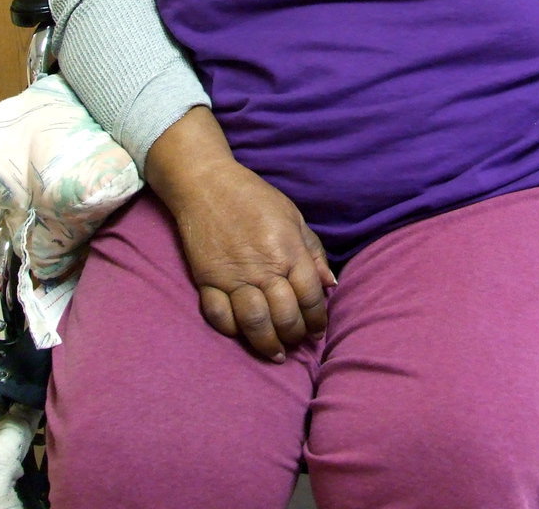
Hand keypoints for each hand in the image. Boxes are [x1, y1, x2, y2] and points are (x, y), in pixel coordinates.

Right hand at [170, 161, 335, 360]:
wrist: (207, 185)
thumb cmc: (255, 197)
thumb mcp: (293, 216)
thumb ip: (313, 251)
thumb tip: (330, 284)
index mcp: (288, 250)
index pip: (310, 297)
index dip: (317, 318)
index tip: (317, 328)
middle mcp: (263, 268)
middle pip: (285, 316)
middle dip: (295, 335)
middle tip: (297, 341)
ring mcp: (233, 277)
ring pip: (254, 324)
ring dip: (267, 344)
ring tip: (276, 353)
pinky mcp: (207, 281)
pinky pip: (220, 317)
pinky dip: (232, 331)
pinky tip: (242, 335)